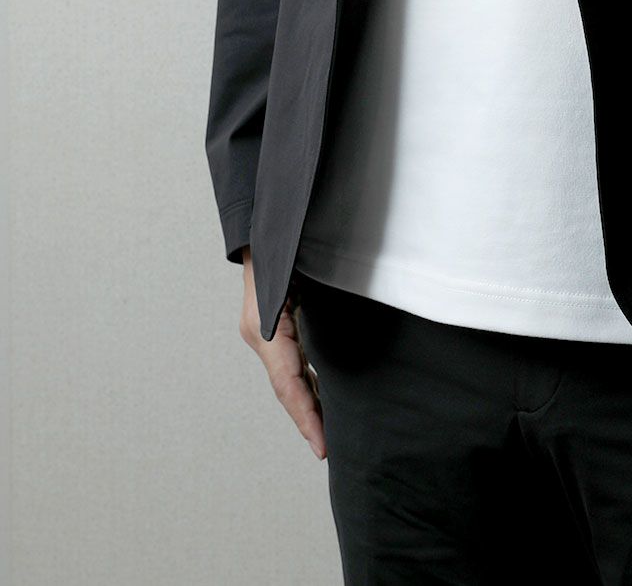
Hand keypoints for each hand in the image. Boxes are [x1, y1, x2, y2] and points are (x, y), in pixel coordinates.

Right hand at [238, 248, 325, 459]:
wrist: (265, 220)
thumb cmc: (282, 241)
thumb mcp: (290, 272)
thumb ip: (301, 303)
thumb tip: (319, 341)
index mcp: (265, 328)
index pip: (287, 383)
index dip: (306, 416)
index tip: (322, 446)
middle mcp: (262, 335)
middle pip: (288, 388)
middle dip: (308, 420)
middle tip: (329, 451)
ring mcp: (267, 332)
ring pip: (290, 378)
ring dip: (310, 405)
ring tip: (330, 435)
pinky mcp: (277, 326)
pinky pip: (294, 363)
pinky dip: (309, 383)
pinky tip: (325, 397)